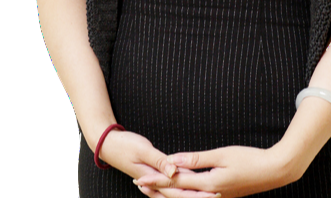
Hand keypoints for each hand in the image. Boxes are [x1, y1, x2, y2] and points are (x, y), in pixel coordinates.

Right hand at [100, 129, 218, 196]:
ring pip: (174, 193)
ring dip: (190, 194)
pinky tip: (188, 188)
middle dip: (197, 196)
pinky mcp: (152, 177)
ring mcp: (152, 182)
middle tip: (216, 196)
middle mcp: (153, 184)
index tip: (212, 193)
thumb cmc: (125, 145)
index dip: (195, 192)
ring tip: (207, 195)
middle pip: (178, 195)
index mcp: (153, 179)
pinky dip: (179, 189)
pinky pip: (168, 187)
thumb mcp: (143, 150)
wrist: (108, 144)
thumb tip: (175, 172)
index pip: (177, 189)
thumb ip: (159, 161)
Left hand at [133, 144, 291, 197]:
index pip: (176, 183)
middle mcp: (211, 196)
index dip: (157, 181)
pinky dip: (184, 194)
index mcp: (209, 185)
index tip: (141, 178)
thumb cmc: (250, 159)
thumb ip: (198, 159)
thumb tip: (175, 160)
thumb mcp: (222, 154)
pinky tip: (180, 190)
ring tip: (153, 189)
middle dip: (158, 190)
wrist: (274, 171)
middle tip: (140, 184)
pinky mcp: (223, 196)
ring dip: (169, 194)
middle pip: (178, 195)